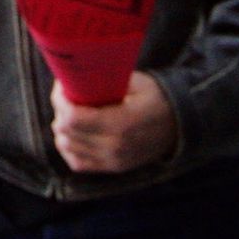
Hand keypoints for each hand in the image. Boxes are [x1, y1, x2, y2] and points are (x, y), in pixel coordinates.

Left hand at [50, 73, 176, 174]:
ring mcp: (113, 161)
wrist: (179, 125)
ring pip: (67, 148)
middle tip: (65, 96)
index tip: (62, 86)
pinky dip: (69, 148)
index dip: (60, 100)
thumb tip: (74, 71)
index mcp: (120, 124)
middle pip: (66, 133)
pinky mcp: (112, 168)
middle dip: (59, 111)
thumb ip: (106, 80)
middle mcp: (115, 147)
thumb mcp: (135, 82)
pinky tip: (73, 134)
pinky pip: (77, 163)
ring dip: (62, 130)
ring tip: (69, 113)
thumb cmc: (154, 97)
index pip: (72, 119)